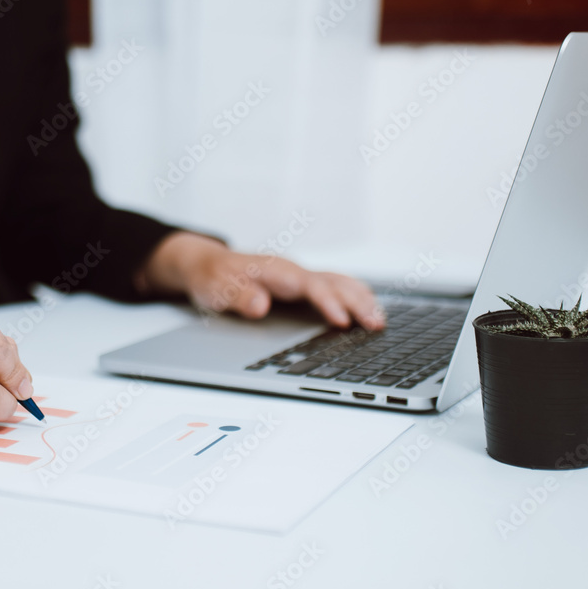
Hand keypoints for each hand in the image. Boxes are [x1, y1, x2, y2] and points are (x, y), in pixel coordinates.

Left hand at [137, 232, 384, 329]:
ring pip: (339, 283)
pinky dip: (355, 296)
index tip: (342, 321)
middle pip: (333, 283)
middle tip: (377, 324)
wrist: (207, 264)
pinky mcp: (302, 285)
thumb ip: (238, 297)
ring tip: (381, 321)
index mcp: (275, 271)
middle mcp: (293, 271)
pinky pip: (335, 287)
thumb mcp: (216, 289)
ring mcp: (300, 277)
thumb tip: (259, 306)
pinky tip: (368, 308)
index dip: (327, 303)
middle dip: (357, 302)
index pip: (309, 286)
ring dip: (362, 299)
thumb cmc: (213, 277)